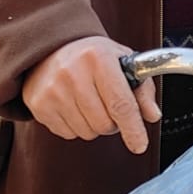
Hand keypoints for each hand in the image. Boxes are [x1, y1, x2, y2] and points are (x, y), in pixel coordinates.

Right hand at [22, 35, 161, 152]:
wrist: (50, 48)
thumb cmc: (90, 56)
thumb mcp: (121, 61)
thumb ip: (142, 89)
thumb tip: (152, 115)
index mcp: (98, 57)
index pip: (120, 103)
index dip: (133, 129)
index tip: (140, 145)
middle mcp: (73, 73)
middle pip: (104, 124)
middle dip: (112, 122)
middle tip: (107, 104)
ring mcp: (53, 90)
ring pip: (87, 132)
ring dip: (94, 124)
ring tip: (88, 102)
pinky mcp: (39, 105)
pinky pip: (69, 134)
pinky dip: (76, 126)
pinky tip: (72, 105)